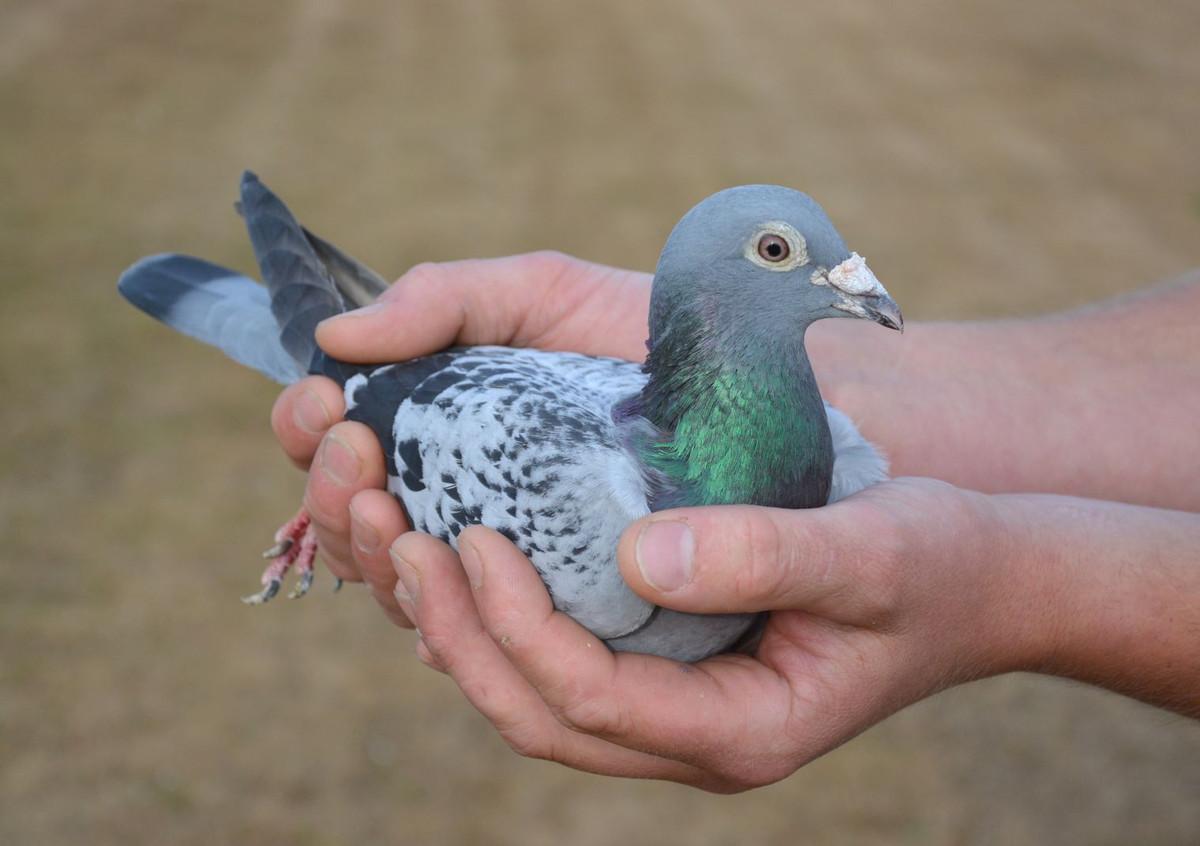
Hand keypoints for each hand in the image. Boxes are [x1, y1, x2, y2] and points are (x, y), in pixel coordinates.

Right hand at [270, 252, 651, 615]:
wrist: (749, 377)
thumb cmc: (640, 332)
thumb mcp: (542, 297)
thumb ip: (445, 301)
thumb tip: (333, 337)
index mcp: (440, 436)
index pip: (343, 453)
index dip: (309, 435)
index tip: (320, 406)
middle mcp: (462, 508)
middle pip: (357, 531)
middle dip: (334, 497)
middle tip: (356, 452)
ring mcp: (509, 566)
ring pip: (405, 592)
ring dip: (374, 557)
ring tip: (390, 511)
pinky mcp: (563, 613)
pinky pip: (486, 641)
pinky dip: (453, 618)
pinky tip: (460, 582)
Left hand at [342, 476, 1199, 789]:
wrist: (977, 579)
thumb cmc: (935, 565)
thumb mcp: (871, 551)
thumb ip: (769, 555)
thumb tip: (642, 556)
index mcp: (735, 730)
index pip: (589, 702)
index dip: (516, 628)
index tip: (472, 537)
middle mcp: (686, 733)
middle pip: (534, 714)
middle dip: (456, 632)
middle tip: (402, 539)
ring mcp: (669, 703)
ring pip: (530, 692)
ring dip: (455, 622)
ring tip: (401, 537)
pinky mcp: (660, 660)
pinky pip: (553, 653)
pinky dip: (494, 608)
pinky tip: (462, 539)